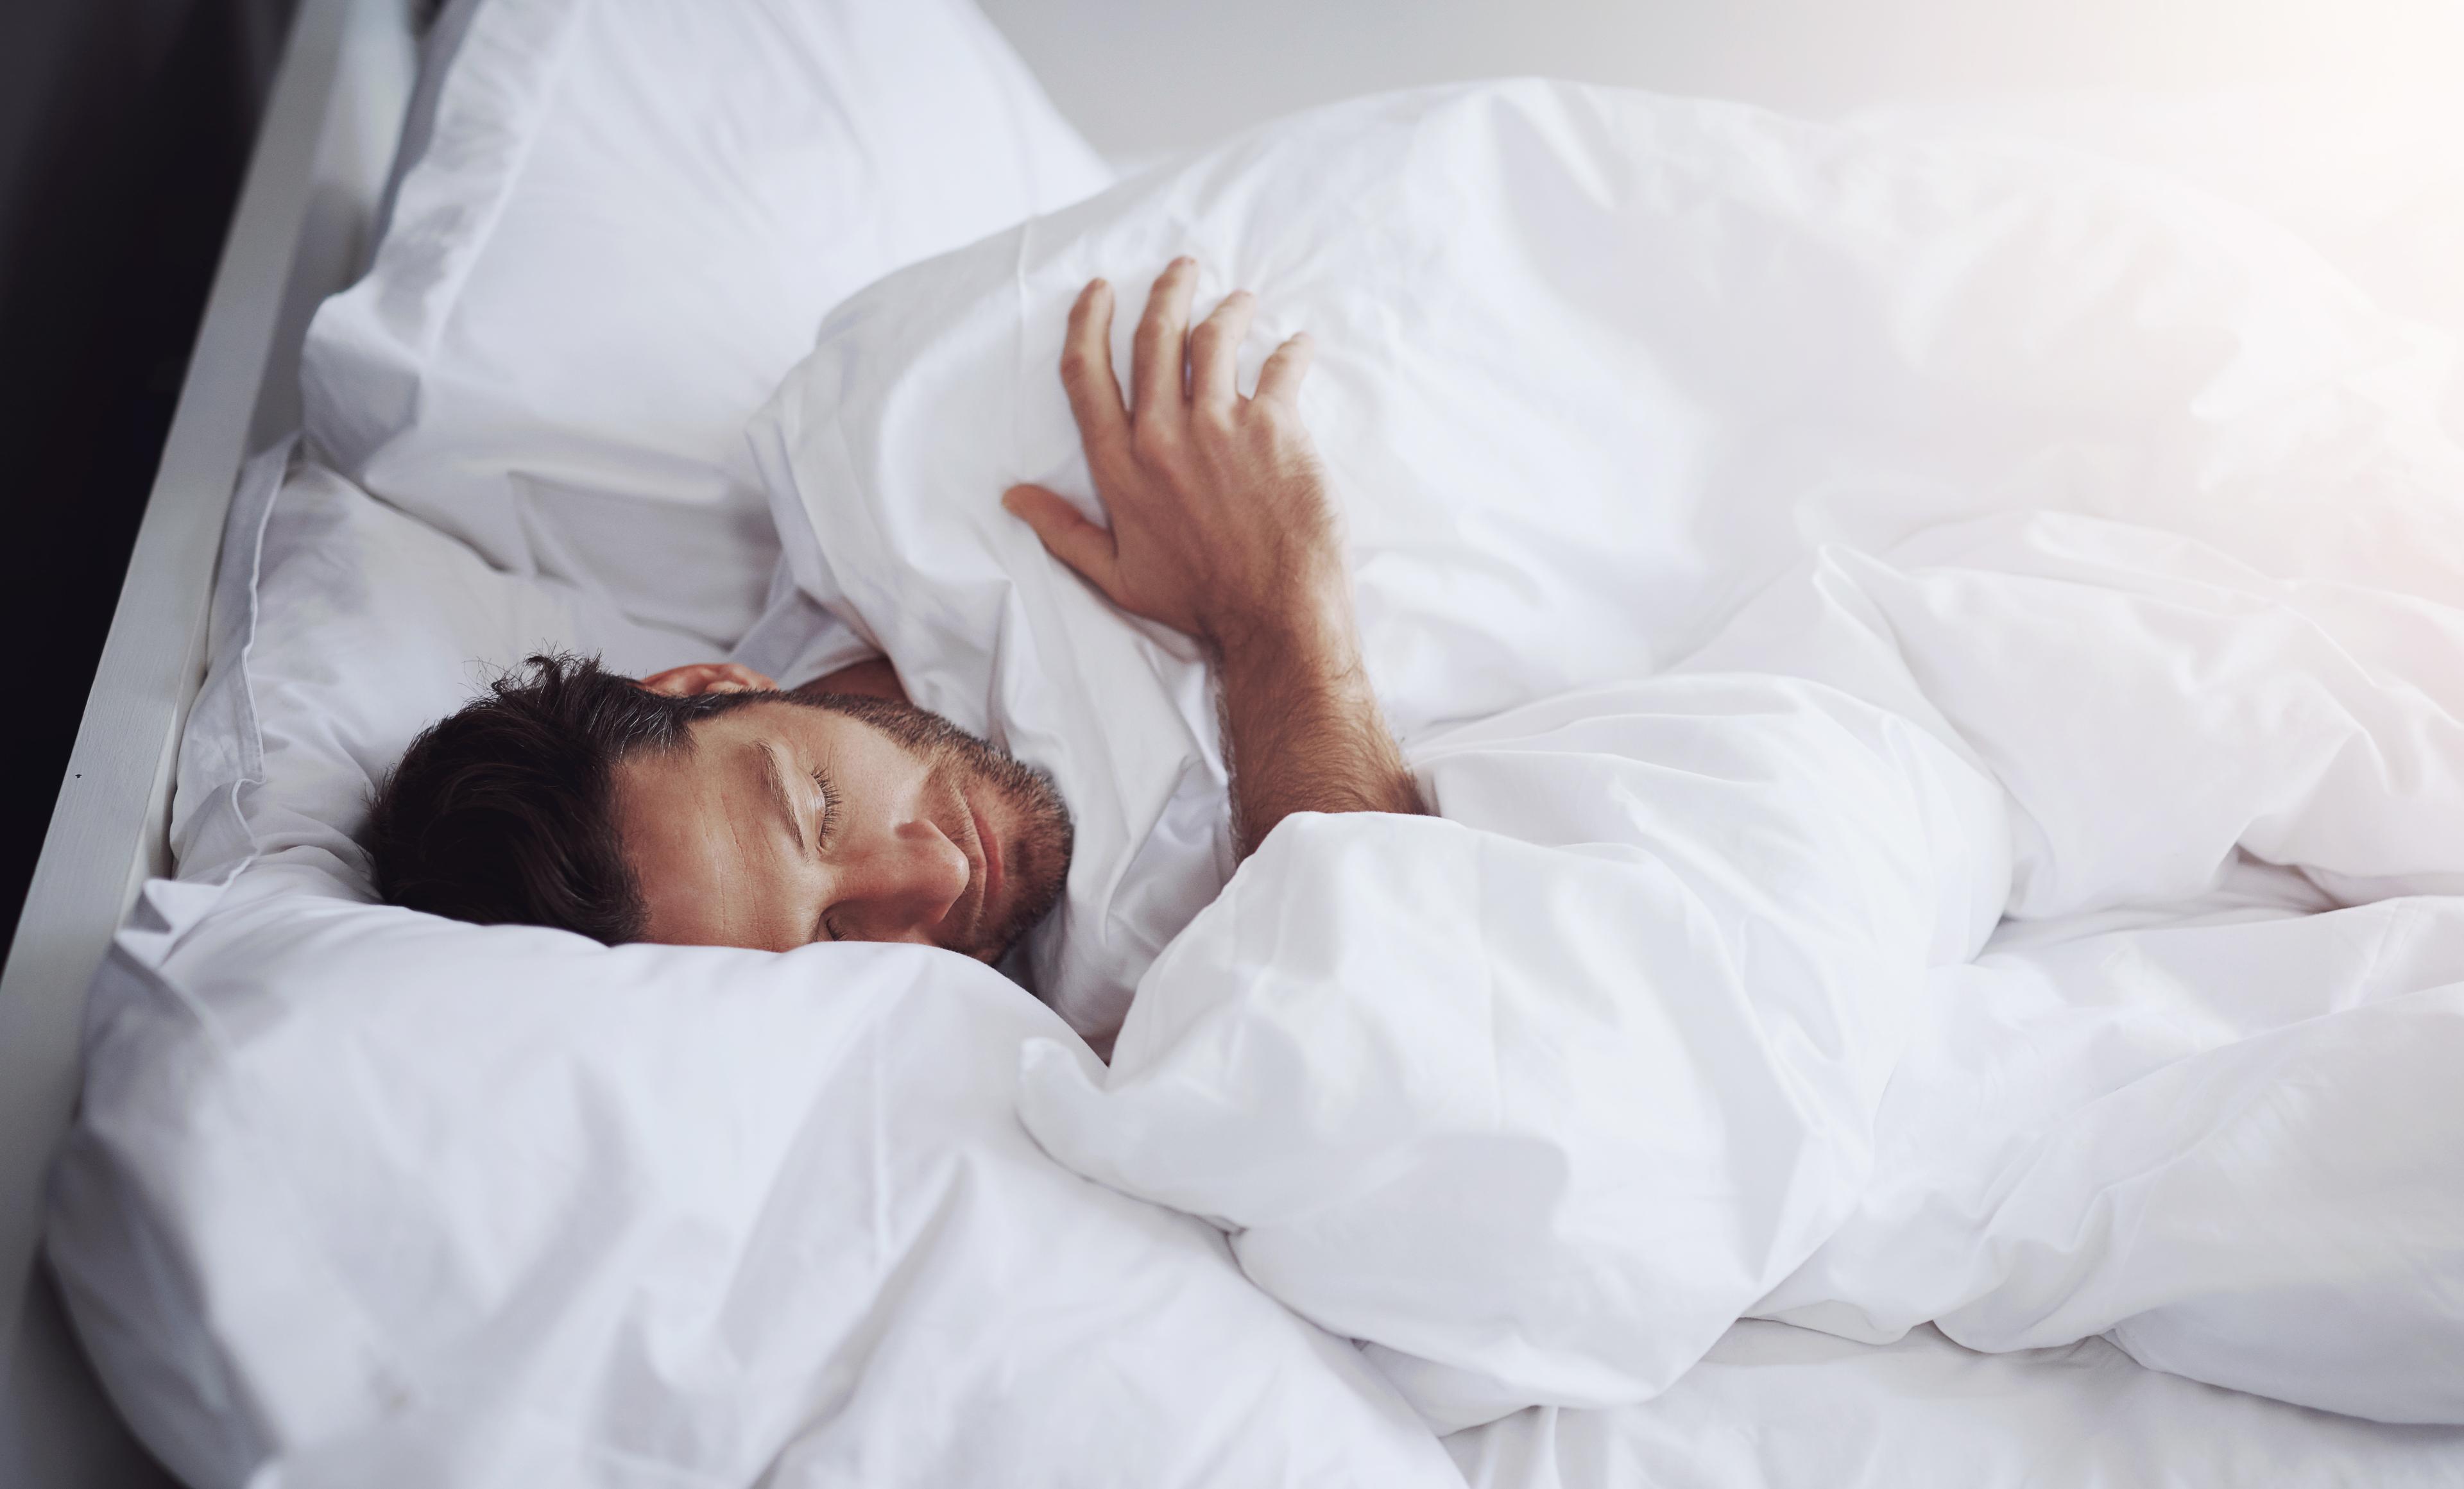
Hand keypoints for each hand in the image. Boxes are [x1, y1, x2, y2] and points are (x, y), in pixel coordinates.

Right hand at [1003, 258, 1343, 654]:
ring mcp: (1220, 427)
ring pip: (1215, 340)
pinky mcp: (1275, 428)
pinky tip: (1298, 344)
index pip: (1087, 373)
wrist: (1275, 615)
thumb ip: (1063, 530)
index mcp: (1119, 466)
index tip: (1098, 290)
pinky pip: (1280, 367)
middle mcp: (1163, 436)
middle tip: (1180, 268)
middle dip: (1165, 290)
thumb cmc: (1199, 600)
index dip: (1088, 321)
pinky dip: (1291, 349)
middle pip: (1154, 338)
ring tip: (1239, 300)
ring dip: (1227, 310)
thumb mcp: (1116, 575)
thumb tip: (1013, 496)